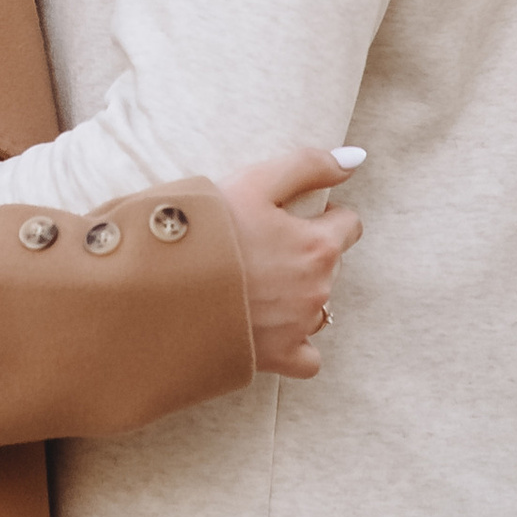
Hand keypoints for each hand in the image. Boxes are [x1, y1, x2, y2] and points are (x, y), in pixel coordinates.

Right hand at [212, 148, 363, 380]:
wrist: (161, 287)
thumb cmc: (206, 230)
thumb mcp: (254, 181)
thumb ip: (308, 166)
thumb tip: (354, 159)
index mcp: (316, 245)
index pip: (349, 226)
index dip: (324, 216)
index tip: (293, 217)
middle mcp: (317, 289)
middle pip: (331, 265)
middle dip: (307, 253)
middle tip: (263, 247)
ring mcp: (299, 327)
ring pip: (319, 307)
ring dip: (299, 294)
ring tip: (258, 284)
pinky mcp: (277, 357)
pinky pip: (307, 357)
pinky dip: (296, 342)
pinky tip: (270, 327)